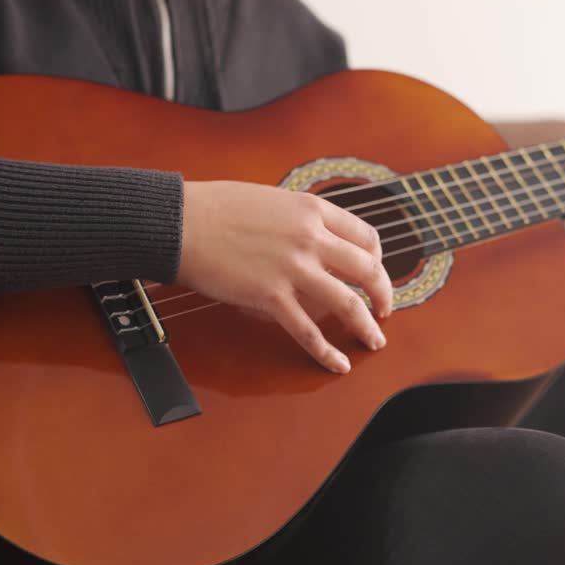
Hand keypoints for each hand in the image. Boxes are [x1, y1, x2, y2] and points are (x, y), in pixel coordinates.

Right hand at [176, 180, 392, 372]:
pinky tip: (339, 364)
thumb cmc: (214, 208)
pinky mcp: (271, 297)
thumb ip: (297, 220)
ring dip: (368, 326)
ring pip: (349, 303)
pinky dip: (328, 352)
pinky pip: (309, 332)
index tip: (374, 271)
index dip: (377, 258)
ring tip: (376, 340)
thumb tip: (309, 239)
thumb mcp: (270, 200)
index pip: (365, 235)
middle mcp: (310, 237)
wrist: (180, 223)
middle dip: (383, 293)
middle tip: (385, 310)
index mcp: (311, 209)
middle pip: (368, 269)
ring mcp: (293, 268)